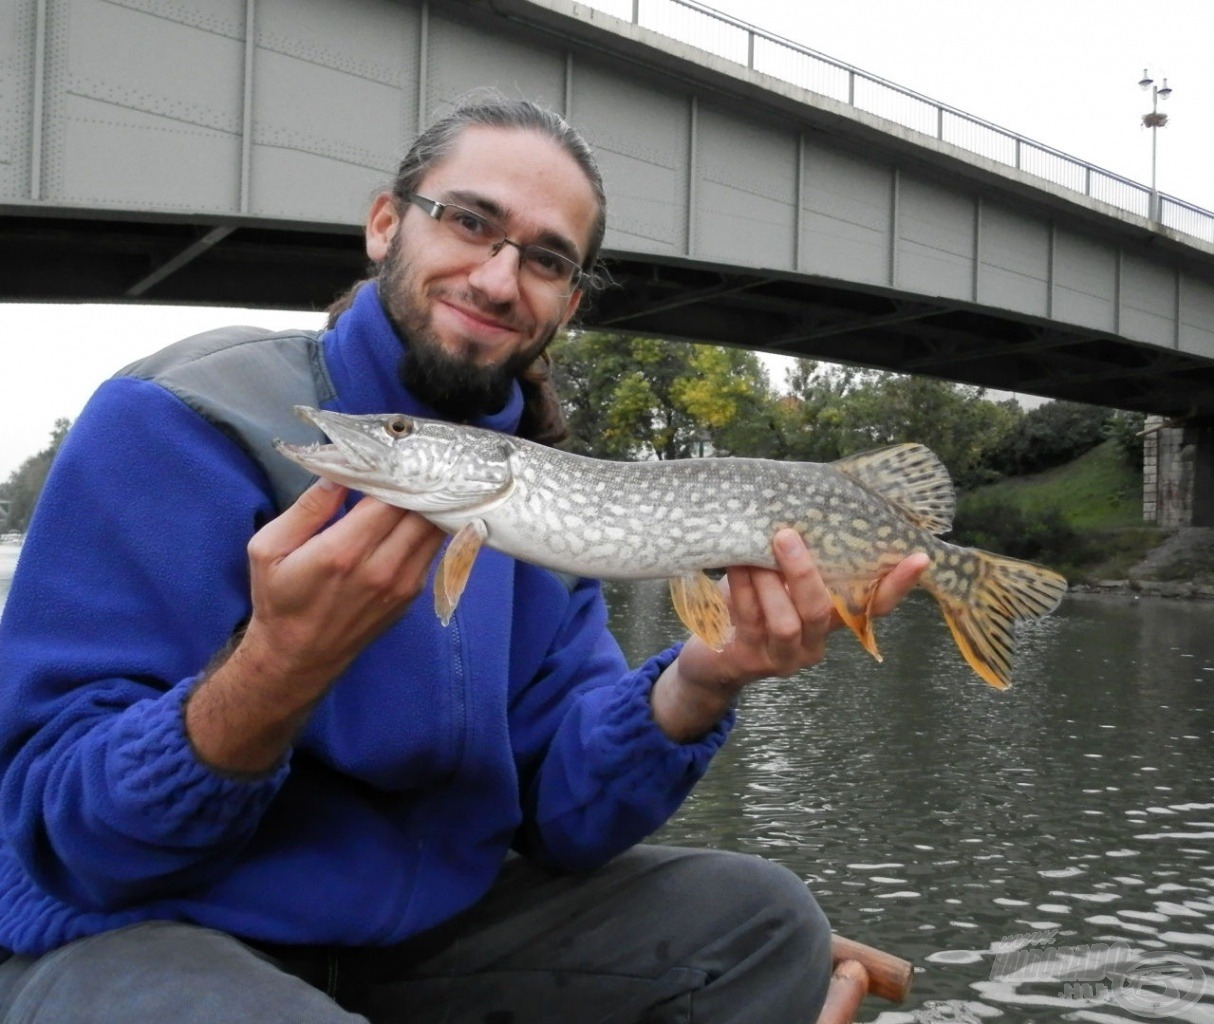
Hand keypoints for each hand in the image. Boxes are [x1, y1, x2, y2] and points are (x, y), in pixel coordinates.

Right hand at [186, 481, 445, 771]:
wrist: (299, 657)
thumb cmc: (279, 598)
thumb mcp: (269, 548)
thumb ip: (307, 508)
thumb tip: (339, 470)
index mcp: (342, 552)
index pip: (389, 497)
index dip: (397, 469)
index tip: (396, 448)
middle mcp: (380, 568)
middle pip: (420, 509)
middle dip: (421, 480)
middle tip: (417, 454)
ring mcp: (403, 583)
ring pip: (434, 527)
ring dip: (432, 500)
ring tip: (424, 476)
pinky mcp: (413, 592)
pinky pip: (433, 548)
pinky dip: (431, 524)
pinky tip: (422, 506)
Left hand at [650, 529, 928, 741]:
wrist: (711, 655)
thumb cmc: (752, 600)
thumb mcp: (781, 575)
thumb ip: (803, 551)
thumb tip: (812, 495)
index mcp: (833, 618)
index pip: (876, 606)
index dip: (898, 584)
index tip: (920, 556)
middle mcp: (815, 641)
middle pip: (823, 611)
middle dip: (804, 572)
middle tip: (786, 535)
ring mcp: (784, 655)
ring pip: (785, 620)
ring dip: (767, 582)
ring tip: (752, 554)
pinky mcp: (751, 660)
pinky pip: (750, 621)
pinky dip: (741, 589)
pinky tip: (734, 566)